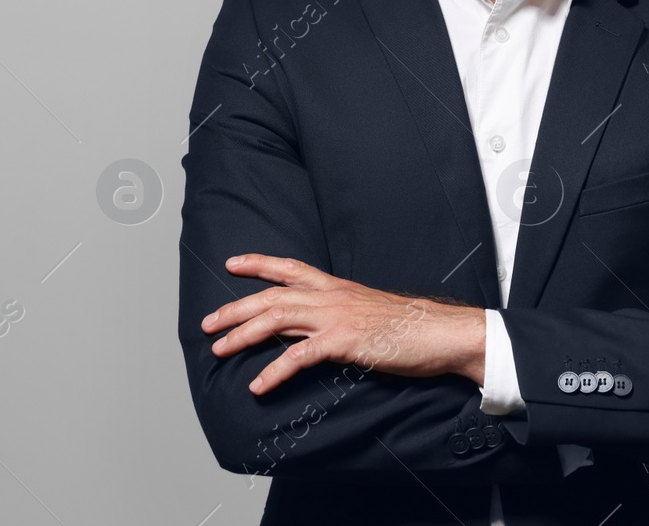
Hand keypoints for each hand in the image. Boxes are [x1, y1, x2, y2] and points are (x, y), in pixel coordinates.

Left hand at [200, 254, 486, 394]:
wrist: (440, 333)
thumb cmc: (409, 327)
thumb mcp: (368, 312)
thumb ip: (338, 316)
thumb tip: (314, 329)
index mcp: (337, 287)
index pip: (290, 268)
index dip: (259, 264)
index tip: (232, 263)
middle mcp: (331, 296)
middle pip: (272, 296)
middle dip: (236, 308)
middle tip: (208, 323)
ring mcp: (336, 317)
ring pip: (277, 319)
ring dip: (243, 334)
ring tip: (219, 349)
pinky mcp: (344, 342)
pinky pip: (299, 356)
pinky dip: (274, 371)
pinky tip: (257, 384)